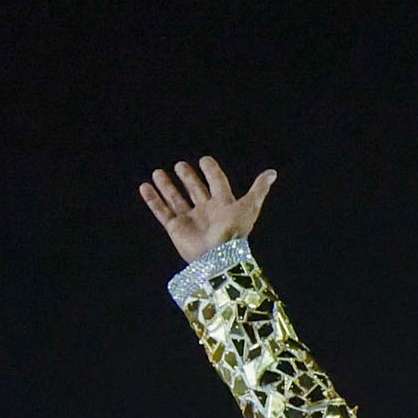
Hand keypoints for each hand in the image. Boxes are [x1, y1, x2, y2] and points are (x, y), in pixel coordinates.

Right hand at [140, 157, 274, 263]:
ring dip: (167, 186)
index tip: (204, 160)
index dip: (211, 171)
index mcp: (223, 204)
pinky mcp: (175, 229)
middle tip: (180, 165)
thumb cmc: (234, 232)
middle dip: (188, 178)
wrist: (218, 257)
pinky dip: (152, 200)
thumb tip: (273, 173)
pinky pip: (161, 211)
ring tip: (158, 172)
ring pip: (176, 199)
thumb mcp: (249, 207)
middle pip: (195, 190)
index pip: (216, 183)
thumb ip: (259, 189)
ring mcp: (190, 220)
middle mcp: (206, 211)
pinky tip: (144, 187)